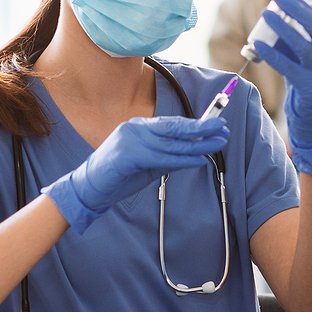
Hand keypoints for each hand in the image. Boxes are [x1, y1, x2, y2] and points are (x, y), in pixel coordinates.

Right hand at [43, 115, 227, 235]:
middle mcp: (135, 129)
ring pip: (172, 142)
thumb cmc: (118, 177)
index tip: (216, 122)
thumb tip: (195, 153)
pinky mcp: (128, 155)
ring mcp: (131, 140)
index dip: (196, 123)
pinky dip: (182, 160)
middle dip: (201, 127)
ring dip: (198, 144)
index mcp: (139, 127)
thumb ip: (167, 156)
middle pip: (174, 127)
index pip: (172, 122)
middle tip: (223, 128)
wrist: (89, 188)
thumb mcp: (147, 164)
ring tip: (217, 143)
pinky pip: (162, 158)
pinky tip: (199, 160)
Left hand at [251, 0, 311, 175]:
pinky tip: (257, 44)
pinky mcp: (310, 87)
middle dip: (296, 8)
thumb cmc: (309, 82)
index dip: (300, 4)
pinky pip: (287, 67)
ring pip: (303, 45)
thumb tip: (267, 21)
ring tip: (266, 14)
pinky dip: (271, 54)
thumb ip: (290, 42)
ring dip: (283, 28)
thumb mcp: (304, 59)